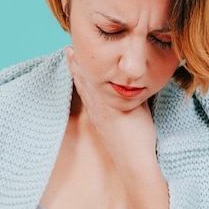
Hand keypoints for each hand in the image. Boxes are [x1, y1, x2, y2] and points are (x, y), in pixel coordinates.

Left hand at [64, 46, 157, 164]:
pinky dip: (82, 91)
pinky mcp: (98, 126)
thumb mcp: (142, 108)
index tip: (75, 46)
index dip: (82, 60)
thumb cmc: (140, 136)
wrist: (133, 161)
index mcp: (107, 101)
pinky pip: (87, 102)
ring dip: (77, 77)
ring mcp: (96, 118)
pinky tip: (83, 90)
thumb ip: (135, 93)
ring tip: (71, 64)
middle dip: (75, 65)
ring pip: (83, 92)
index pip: (91, 75)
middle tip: (67, 50)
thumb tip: (133, 79)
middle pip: (82, 81)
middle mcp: (97, 108)